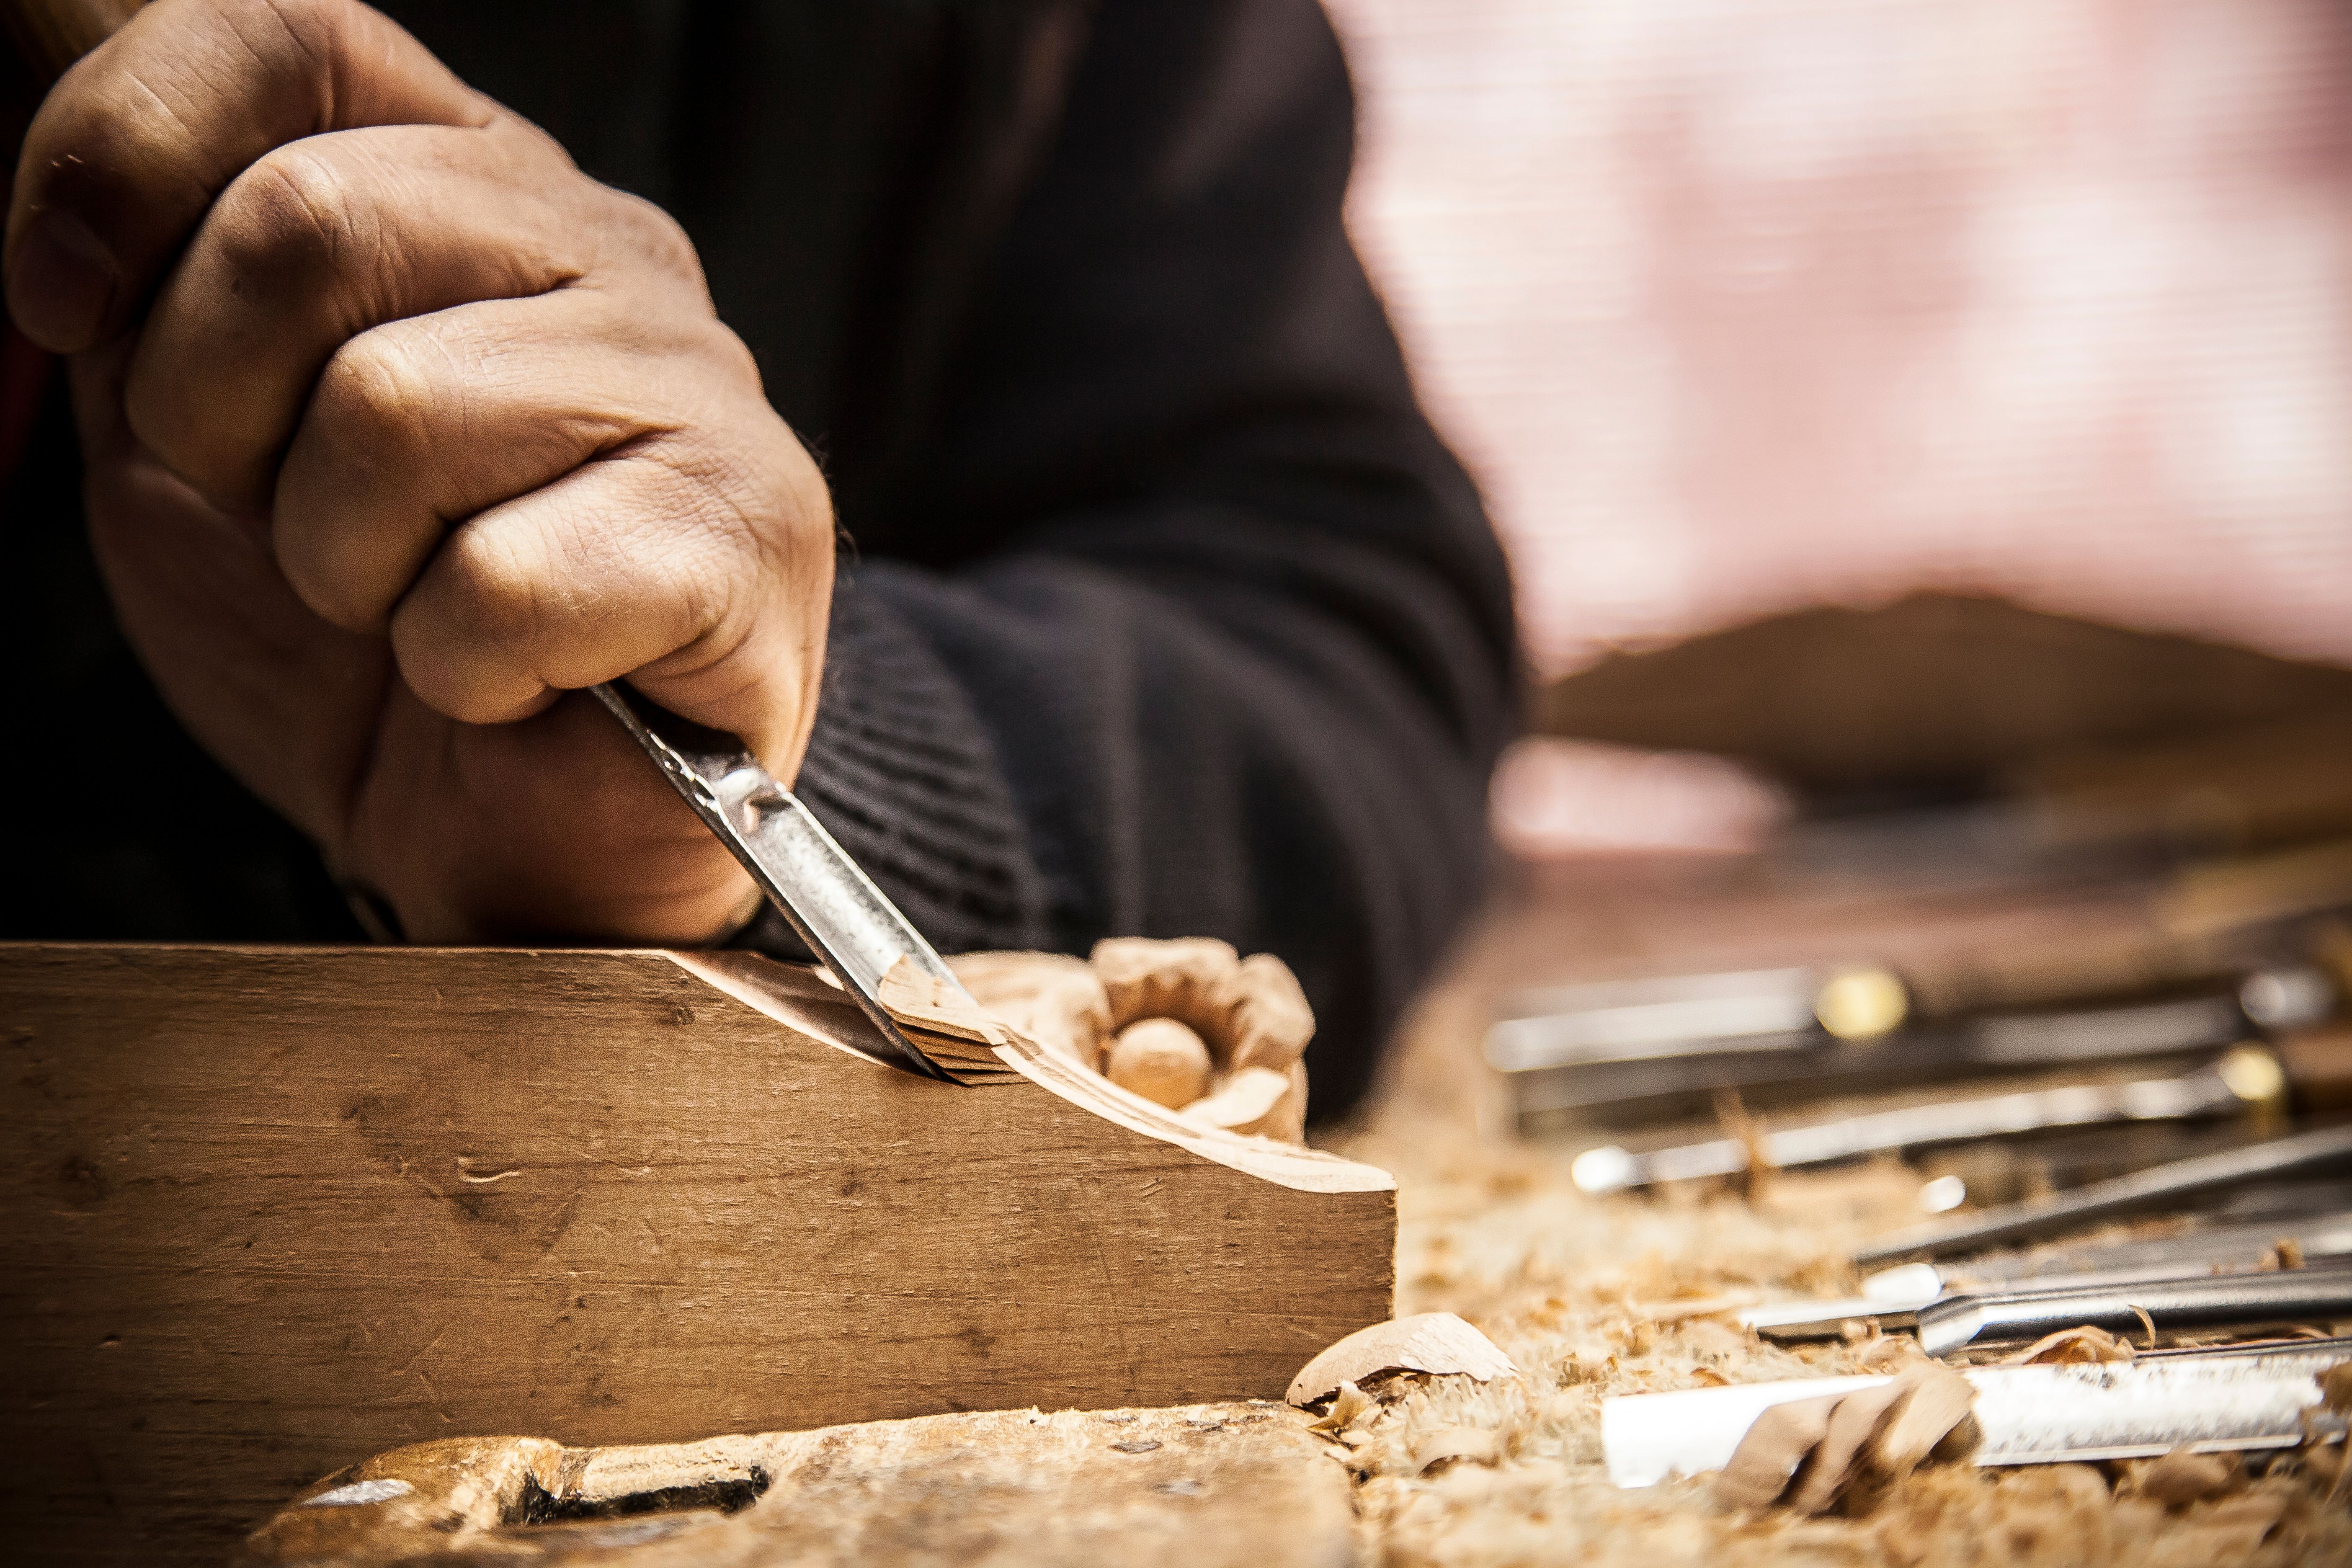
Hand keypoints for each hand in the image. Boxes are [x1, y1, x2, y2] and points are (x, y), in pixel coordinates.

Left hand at [4, 0, 833, 942]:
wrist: (517, 838)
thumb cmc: (363, 629)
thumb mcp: (192, 421)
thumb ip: (145, 275)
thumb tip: (53, 173)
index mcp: (477, 187)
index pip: (288, 36)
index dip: (125, 152)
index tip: (60, 307)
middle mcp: (609, 252)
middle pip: (311, 221)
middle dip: (223, 418)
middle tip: (292, 524)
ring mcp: (700, 388)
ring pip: (397, 410)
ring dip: (345, 564)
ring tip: (410, 609)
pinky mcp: (747, 537)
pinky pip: (502, 581)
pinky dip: (462, 667)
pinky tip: (509, 679)